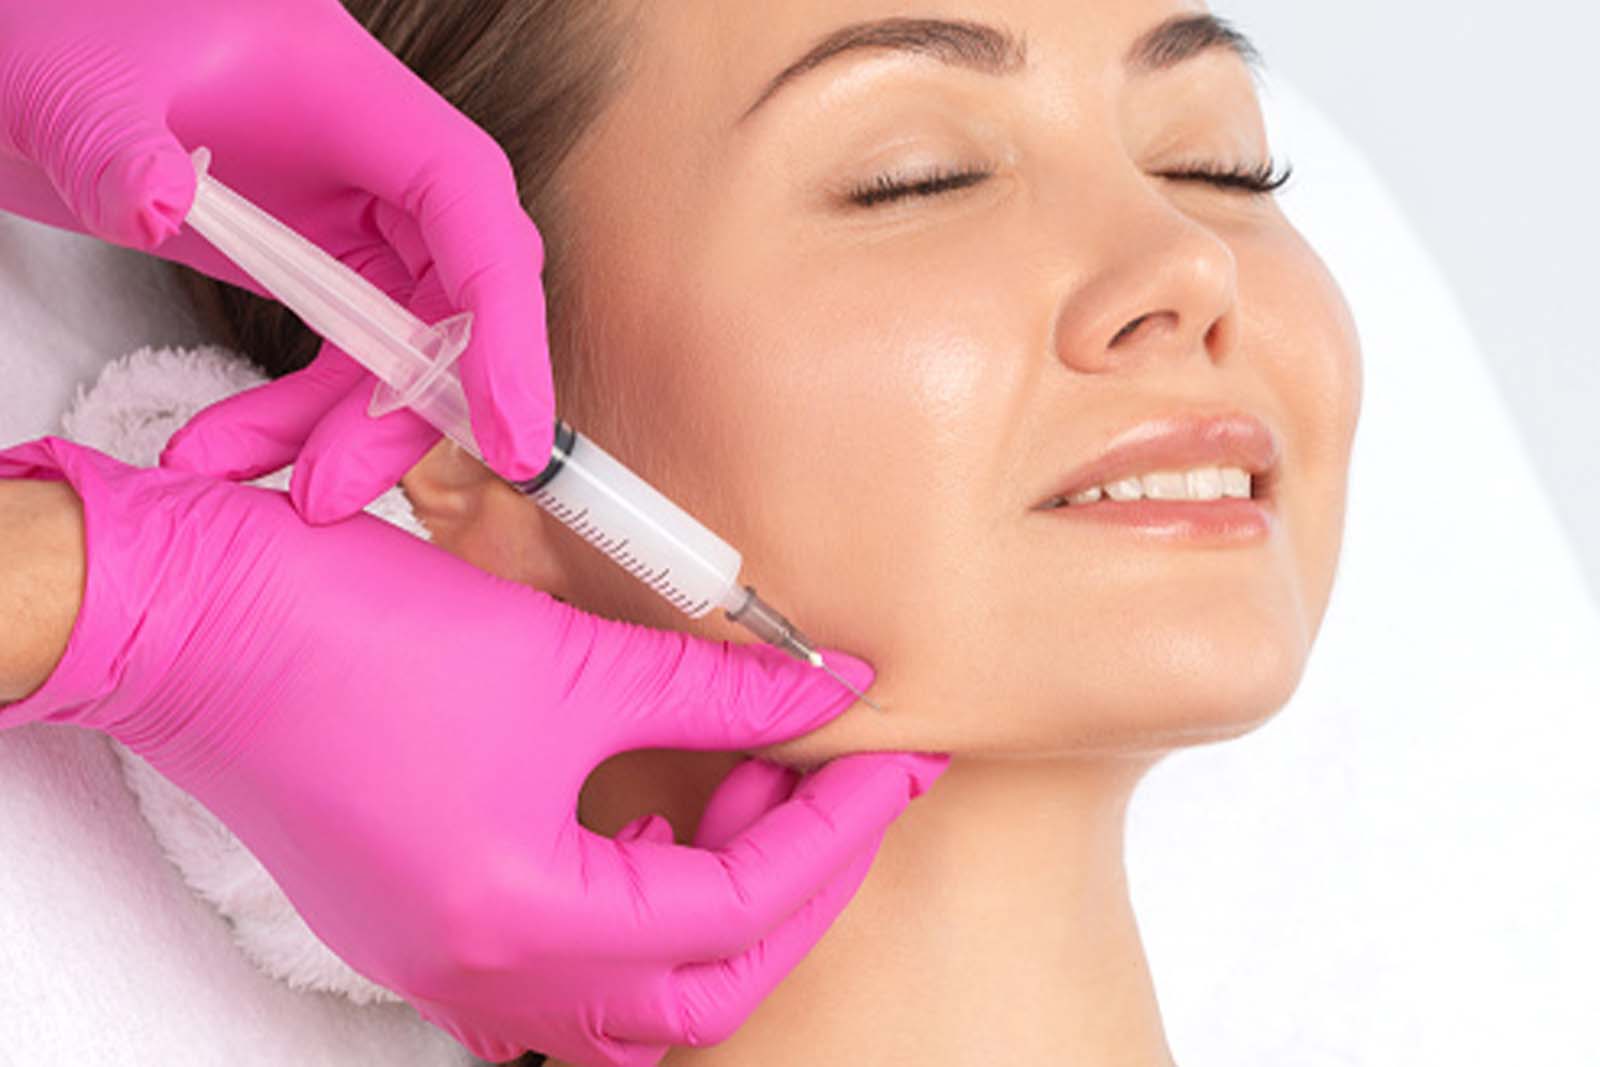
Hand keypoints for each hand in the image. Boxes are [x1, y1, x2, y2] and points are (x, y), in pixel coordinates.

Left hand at [0, 0, 550, 520]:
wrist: (29, 42)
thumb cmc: (64, 25)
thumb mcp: (69, 79)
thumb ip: (114, 143)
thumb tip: (158, 207)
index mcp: (354, 94)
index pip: (467, 205)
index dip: (503, 320)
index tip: (509, 430)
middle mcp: (373, 156)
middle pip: (450, 293)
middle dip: (408, 406)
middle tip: (335, 492)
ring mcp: (346, 207)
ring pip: (398, 342)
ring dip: (344, 431)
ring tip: (276, 494)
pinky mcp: (311, 254)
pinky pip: (338, 354)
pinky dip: (295, 418)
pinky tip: (230, 453)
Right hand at [0, 438, 946, 1065]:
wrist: (196, 627)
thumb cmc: (352, 633)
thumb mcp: (567, 658)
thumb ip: (716, 687)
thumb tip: (826, 689)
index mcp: (525, 918)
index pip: (736, 910)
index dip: (834, 831)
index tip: (892, 764)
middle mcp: (482, 974)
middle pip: (698, 992)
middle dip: (792, 892)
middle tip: (840, 797)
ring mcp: (442, 966)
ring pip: (630, 1004)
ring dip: (711, 914)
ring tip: (745, 801)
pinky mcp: (418, 930)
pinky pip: (558, 982)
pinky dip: (628, 921)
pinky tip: (648, 830)